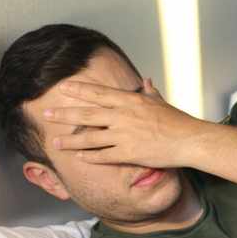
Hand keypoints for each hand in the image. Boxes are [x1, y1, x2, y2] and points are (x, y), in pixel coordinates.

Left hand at [45, 78, 208, 167]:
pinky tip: (79, 157)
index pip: (98, 94)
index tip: (63, 89)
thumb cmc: (178, 121)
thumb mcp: (161, 102)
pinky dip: (89, 157)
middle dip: (64, 114)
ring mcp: (124, 136)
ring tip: (56, 142)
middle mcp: (123, 116)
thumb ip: (150, 92)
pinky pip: (103, 156)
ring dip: (70, 140)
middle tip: (47, 114)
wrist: (189, 140)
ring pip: (90, 138)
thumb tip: (146, 81)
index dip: (78, 91)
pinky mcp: (128, 154)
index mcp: (130, 101)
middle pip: (87, 114)